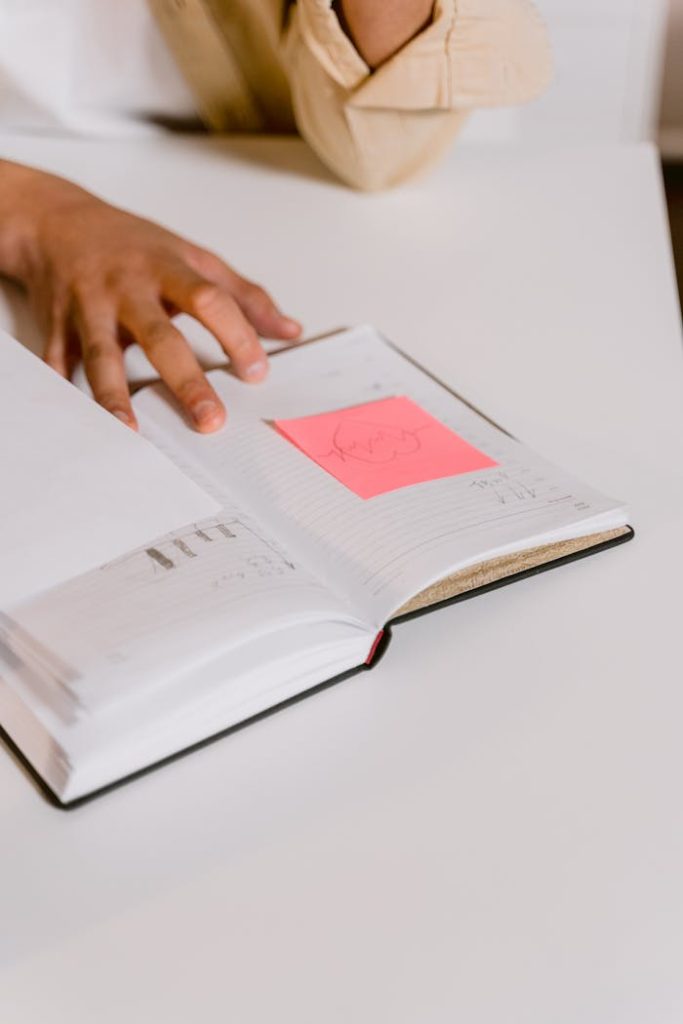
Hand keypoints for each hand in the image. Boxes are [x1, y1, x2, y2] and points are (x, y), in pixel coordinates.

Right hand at [0, 163, 300, 430]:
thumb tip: (290, 330)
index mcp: (166, 269)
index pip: (209, 301)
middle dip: (186, 380)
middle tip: (211, 419)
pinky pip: (58, 362)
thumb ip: (244, 296)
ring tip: (132, 430)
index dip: (236, 335)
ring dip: (115, 395)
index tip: (257, 372)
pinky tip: (84, 422)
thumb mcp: (193, 258)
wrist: (57, 222)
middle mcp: (127, 289)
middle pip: (160, 337)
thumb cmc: (133, 245)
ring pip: (103, 356)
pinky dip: (66, 392)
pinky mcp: (57, 326)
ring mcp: (88, 308)